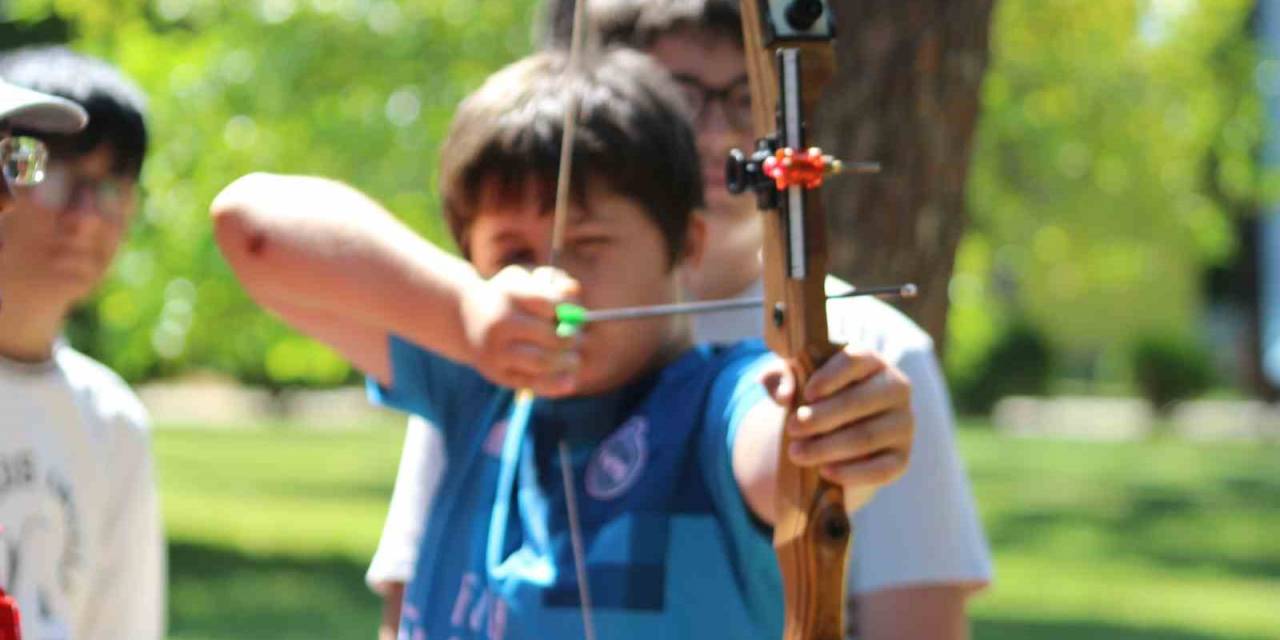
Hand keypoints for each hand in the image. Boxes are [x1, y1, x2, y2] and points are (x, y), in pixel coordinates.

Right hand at [460, 265, 581, 396]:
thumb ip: (553, 281)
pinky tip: (569, 380)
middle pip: (549, 335)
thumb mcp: (525, 280)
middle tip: (579, 338)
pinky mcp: (497, 374)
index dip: (569, 309)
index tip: (576, 313)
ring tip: (573, 359)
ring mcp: (497, 351)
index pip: (550, 303)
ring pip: (542, 361)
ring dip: (566, 362)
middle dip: (571, 339)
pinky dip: (555, 384)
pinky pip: (532, 382)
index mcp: (510, 294)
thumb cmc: (506, 297)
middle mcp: (500, 323)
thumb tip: (574, 290)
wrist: (465, 319)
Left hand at [762, 346, 913, 510]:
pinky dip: (851, 472)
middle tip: (791, 428)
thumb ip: (782, 377)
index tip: (806, 394)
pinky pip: (881, 469)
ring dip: (827, 447)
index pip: (855, 360)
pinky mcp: (901, 459)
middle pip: (860, 401)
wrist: (833, 437)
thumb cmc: (814, 399)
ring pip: (866, 437)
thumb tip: (784, 394)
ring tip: (796, 453)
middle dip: (822, 417)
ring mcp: (903, 424)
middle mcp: (895, 388)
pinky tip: (825, 471)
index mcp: (871, 361)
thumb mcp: (795, 382)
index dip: (830, 377)